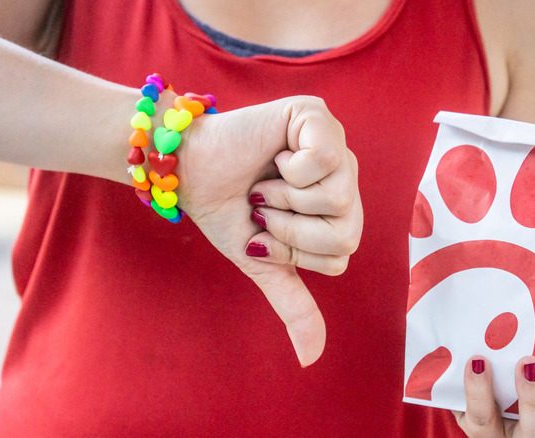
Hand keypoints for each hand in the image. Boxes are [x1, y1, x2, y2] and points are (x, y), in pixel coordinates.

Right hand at [177, 96, 362, 366]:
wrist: (188, 170)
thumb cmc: (228, 211)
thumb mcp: (263, 262)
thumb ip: (293, 303)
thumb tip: (311, 358)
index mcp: (339, 210)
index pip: (341, 255)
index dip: (294, 251)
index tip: (264, 230)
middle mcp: (345, 176)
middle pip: (346, 231)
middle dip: (290, 228)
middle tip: (264, 205)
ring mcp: (336, 144)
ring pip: (338, 199)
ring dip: (285, 198)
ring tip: (267, 180)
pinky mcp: (317, 116)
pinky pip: (325, 159)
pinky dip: (289, 168)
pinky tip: (275, 154)